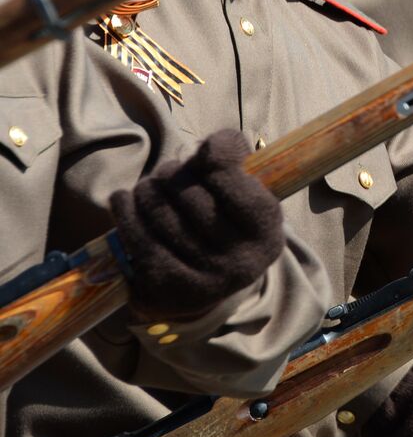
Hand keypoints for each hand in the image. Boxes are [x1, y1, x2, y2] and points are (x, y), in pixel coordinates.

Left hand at [109, 129, 283, 321]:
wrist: (213, 285)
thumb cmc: (230, 223)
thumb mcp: (248, 192)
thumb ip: (234, 158)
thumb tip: (212, 146)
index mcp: (267, 230)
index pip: (227, 175)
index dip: (212, 154)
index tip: (203, 154)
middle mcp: (241, 260)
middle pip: (187, 193)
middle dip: (170, 173)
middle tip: (168, 172)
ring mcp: (203, 278)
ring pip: (159, 213)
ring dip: (146, 190)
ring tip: (148, 188)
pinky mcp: (168, 290)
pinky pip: (138, 240)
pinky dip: (125, 212)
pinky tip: (122, 199)